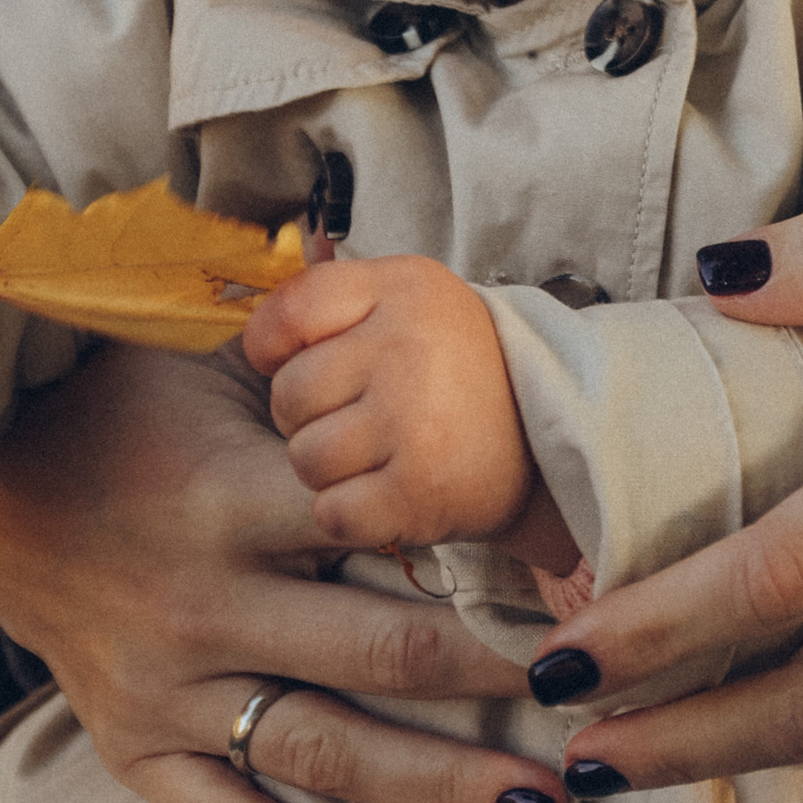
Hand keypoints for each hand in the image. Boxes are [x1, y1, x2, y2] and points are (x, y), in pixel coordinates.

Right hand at [0, 343, 571, 802]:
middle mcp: (203, 600)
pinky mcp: (133, 745)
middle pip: (380, 653)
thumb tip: (394, 278)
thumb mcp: (211, 363)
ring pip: (322, 748)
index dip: (489, 556)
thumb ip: (308, 352)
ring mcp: (167, 685)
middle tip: (598, 700)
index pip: (381, 531)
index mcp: (230, 497)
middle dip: (500, 681)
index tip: (587, 584)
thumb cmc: (129, 408)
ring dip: (438, 785)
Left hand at [246, 254, 570, 560]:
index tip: (300, 360)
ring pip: (304, 458)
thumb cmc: (458, 366)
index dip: (274, 347)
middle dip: (307, 415)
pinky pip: (332, 513)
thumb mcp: (408, 297)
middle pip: (288, 395)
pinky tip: (383, 493)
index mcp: (403, 290)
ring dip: (328, 468)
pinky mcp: (420, 493)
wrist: (551, 435)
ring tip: (375, 454)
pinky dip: (349, 513)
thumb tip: (251, 337)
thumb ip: (330, 297)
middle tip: (358, 415)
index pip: (288, 313)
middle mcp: (408, 350)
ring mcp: (414, 424)